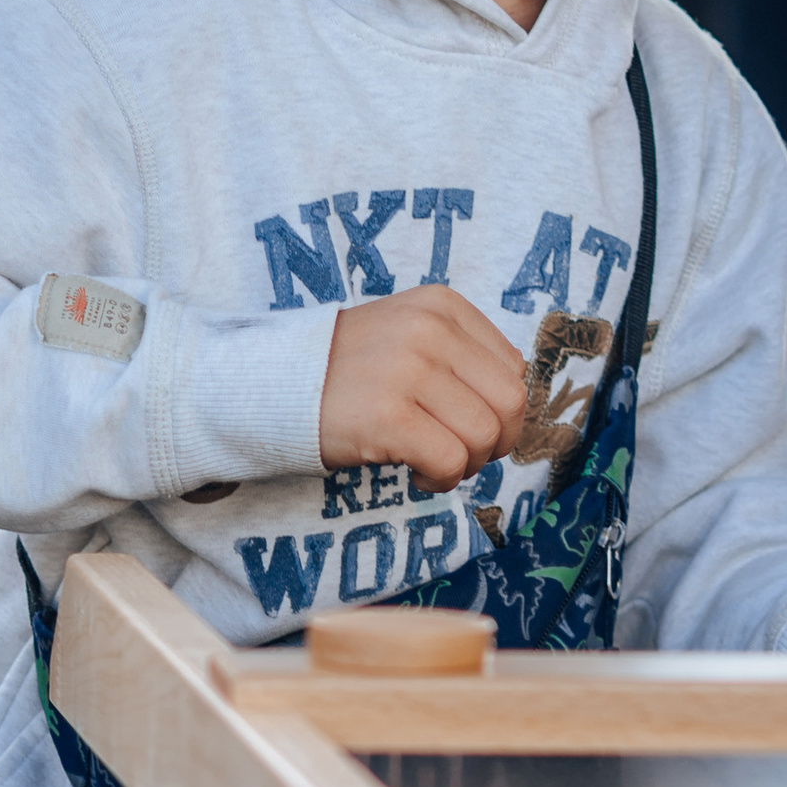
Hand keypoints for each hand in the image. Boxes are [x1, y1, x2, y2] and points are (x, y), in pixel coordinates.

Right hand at [319, 291, 530, 494]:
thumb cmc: (348, 371)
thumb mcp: (408, 334)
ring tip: (432, 462)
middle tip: (461, 454)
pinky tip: (416, 473)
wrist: (273, 384)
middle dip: (496, 441)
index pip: (513, 367)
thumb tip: (511, 408)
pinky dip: (442, 480)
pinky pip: (451, 461)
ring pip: (484, 436)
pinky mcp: (388, 417)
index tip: (468, 424)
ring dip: (467, 464)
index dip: (500, 409)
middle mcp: (430, 330)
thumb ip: (460, 356)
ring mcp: (408, 371)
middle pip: (509, 403)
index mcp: (441, 306)